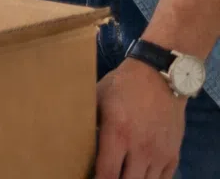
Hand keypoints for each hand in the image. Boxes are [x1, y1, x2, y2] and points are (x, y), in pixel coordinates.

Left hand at [95, 57, 187, 178]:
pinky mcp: (173, 154)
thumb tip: (71, 138)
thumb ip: (90, 122)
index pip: (107, 173)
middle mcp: (141, 148)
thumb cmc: (123, 86)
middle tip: (104, 176)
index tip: (87, 177)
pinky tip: (138, 176)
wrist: (160, 76)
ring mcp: (160, 153)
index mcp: (118, 133)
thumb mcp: (98, 99)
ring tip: (121, 174)